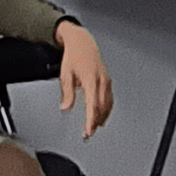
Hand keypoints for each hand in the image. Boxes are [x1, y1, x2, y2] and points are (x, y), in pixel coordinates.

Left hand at [55, 22, 113, 137]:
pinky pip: (109, 98)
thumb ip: (67, 92)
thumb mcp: (65, 74)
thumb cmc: (73, 56)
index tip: (87, 132)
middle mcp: (101, 80)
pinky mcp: (107, 79)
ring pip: (107, 104)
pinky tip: (102, 114)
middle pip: (101, 107)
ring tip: (94, 127)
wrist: (81, 41)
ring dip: (102, 117)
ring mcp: (106, 80)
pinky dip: (106, 108)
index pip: (92, 106)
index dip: (90, 121)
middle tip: (88, 133)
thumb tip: (65, 107)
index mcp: (91, 79)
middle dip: (95, 122)